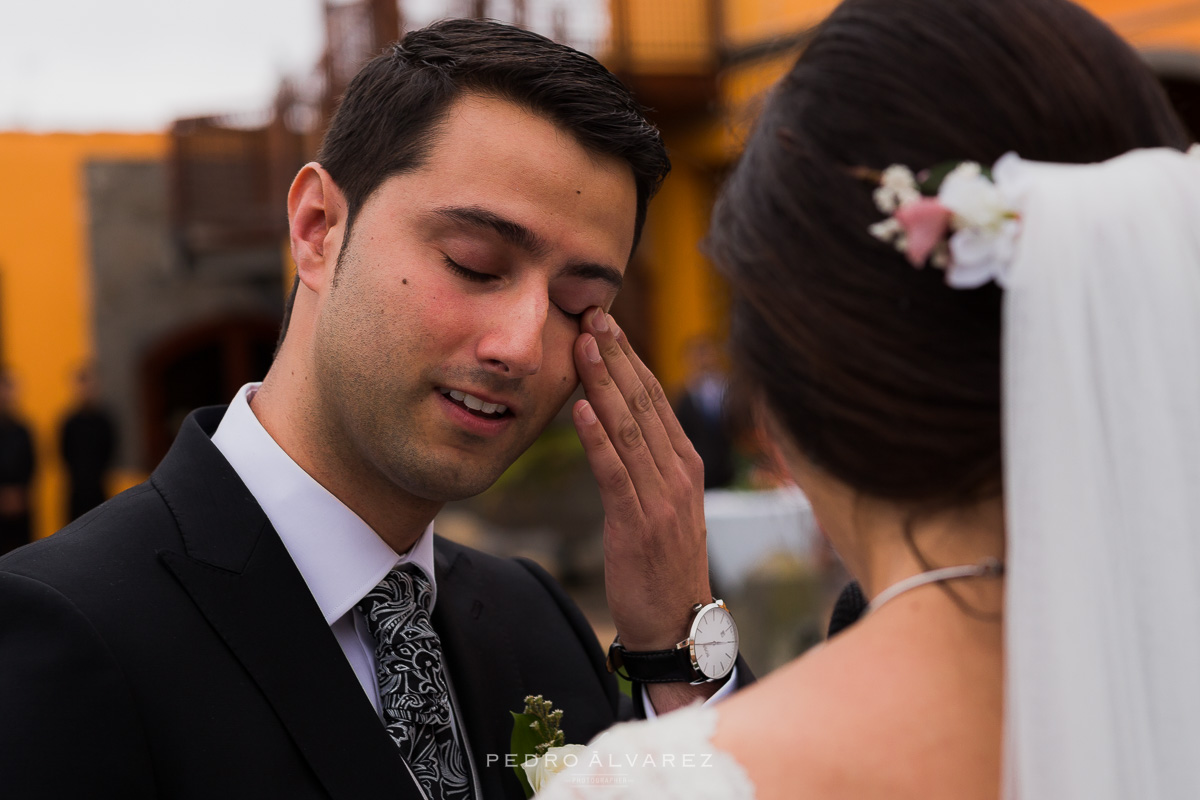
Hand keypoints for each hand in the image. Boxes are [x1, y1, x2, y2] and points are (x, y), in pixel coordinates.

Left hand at [572, 308, 711, 652]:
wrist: (678, 624)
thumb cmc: (664, 564)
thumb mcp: (665, 504)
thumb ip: (647, 462)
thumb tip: (617, 423)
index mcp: (685, 464)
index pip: (656, 398)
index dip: (630, 358)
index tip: (608, 323)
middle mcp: (678, 473)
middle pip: (645, 402)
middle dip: (617, 356)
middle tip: (593, 315)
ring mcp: (662, 498)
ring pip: (630, 429)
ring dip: (604, 384)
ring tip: (583, 346)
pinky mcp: (638, 524)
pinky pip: (616, 473)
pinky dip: (598, 438)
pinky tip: (580, 410)